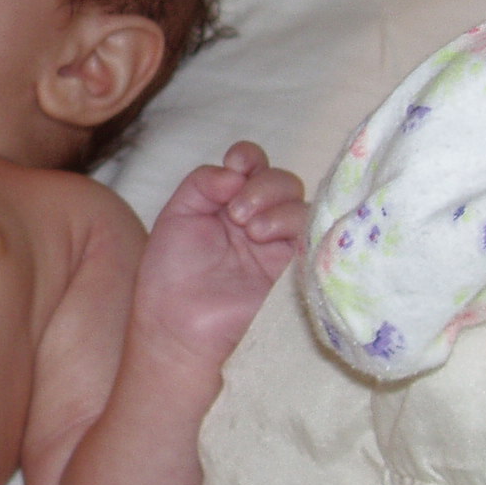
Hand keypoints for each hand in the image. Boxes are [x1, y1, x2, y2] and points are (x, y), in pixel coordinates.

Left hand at [132, 144, 308, 367]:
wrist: (176, 326)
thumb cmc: (172, 276)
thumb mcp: (178, 215)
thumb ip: (204, 182)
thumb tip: (236, 170)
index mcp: (230, 206)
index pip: (254, 167)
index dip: (250, 157)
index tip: (236, 163)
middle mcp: (259, 223)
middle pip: (284, 182)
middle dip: (264, 184)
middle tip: (236, 212)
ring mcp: (279, 248)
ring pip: (302, 206)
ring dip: (276, 205)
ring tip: (250, 228)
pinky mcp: (294, 272)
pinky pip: (314, 237)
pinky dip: (293, 224)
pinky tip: (265, 235)